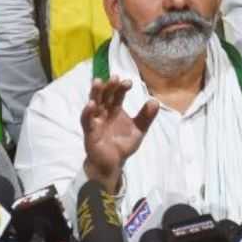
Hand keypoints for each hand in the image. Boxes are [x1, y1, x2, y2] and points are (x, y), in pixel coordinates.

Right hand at [81, 78, 158, 192]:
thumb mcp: (138, 130)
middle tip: (115, 77)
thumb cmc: (122, 145)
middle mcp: (103, 112)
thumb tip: (155, 101)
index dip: (121, 87)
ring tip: (98, 82)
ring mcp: (95, 121)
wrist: (113, 163)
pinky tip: (91, 105)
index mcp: (114, 109)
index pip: (117, 94)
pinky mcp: (89, 132)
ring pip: (93, 104)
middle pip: (104, 95)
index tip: (129, 83)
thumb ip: (146, 117)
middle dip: (109, 86)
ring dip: (95, 93)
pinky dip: (87, 113)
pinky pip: (86, 121)